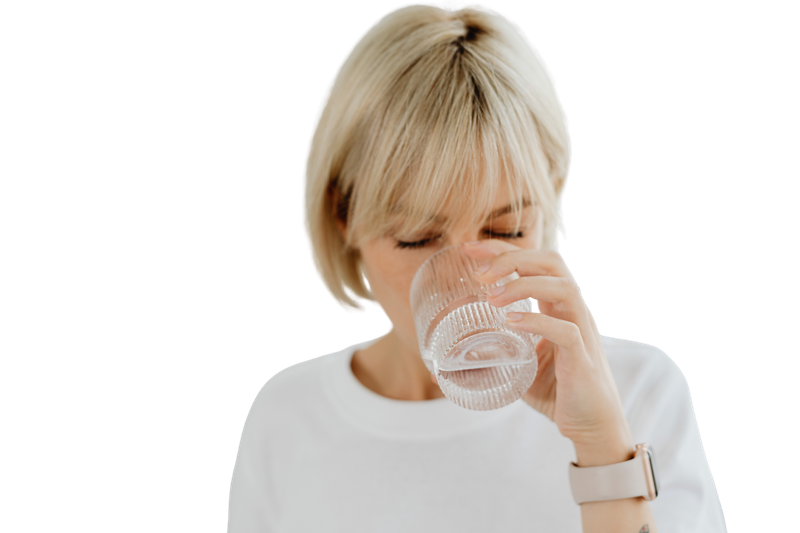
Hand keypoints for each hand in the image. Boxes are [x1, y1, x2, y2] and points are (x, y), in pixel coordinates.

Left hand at [457, 240, 632, 451]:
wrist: (592, 426)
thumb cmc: (558, 393)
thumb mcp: (519, 367)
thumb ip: (492, 358)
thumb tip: (444, 366)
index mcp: (558, 306)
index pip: (534, 263)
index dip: (503, 250)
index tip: (469, 249)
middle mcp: (573, 311)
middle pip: (550, 262)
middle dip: (512, 257)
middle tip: (479, 271)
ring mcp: (581, 332)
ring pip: (563, 287)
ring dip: (523, 286)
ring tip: (492, 298)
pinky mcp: (582, 358)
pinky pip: (566, 330)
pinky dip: (538, 322)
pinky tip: (512, 323)